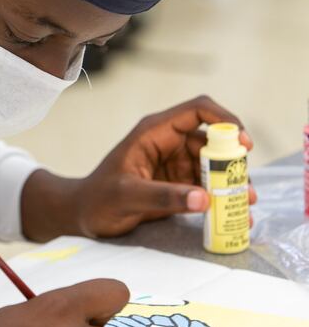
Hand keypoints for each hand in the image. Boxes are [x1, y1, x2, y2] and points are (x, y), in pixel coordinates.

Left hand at [21, 95, 255, 240]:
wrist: (82, 216)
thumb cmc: (98, 200)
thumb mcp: (127, 197)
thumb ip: (164, 197)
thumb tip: (204, 199)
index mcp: (154, 132)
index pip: (197, 110)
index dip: (224, 120)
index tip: (243, 144)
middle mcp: (168, 143)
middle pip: (212, 141)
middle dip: (232, 162)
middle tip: (245, 189)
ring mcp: (174, 163)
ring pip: (212, 166)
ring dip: (230, 183)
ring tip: (244, 206)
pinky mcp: (176, 184)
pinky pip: (205, 186)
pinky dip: (220, 199)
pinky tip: (232, 216)